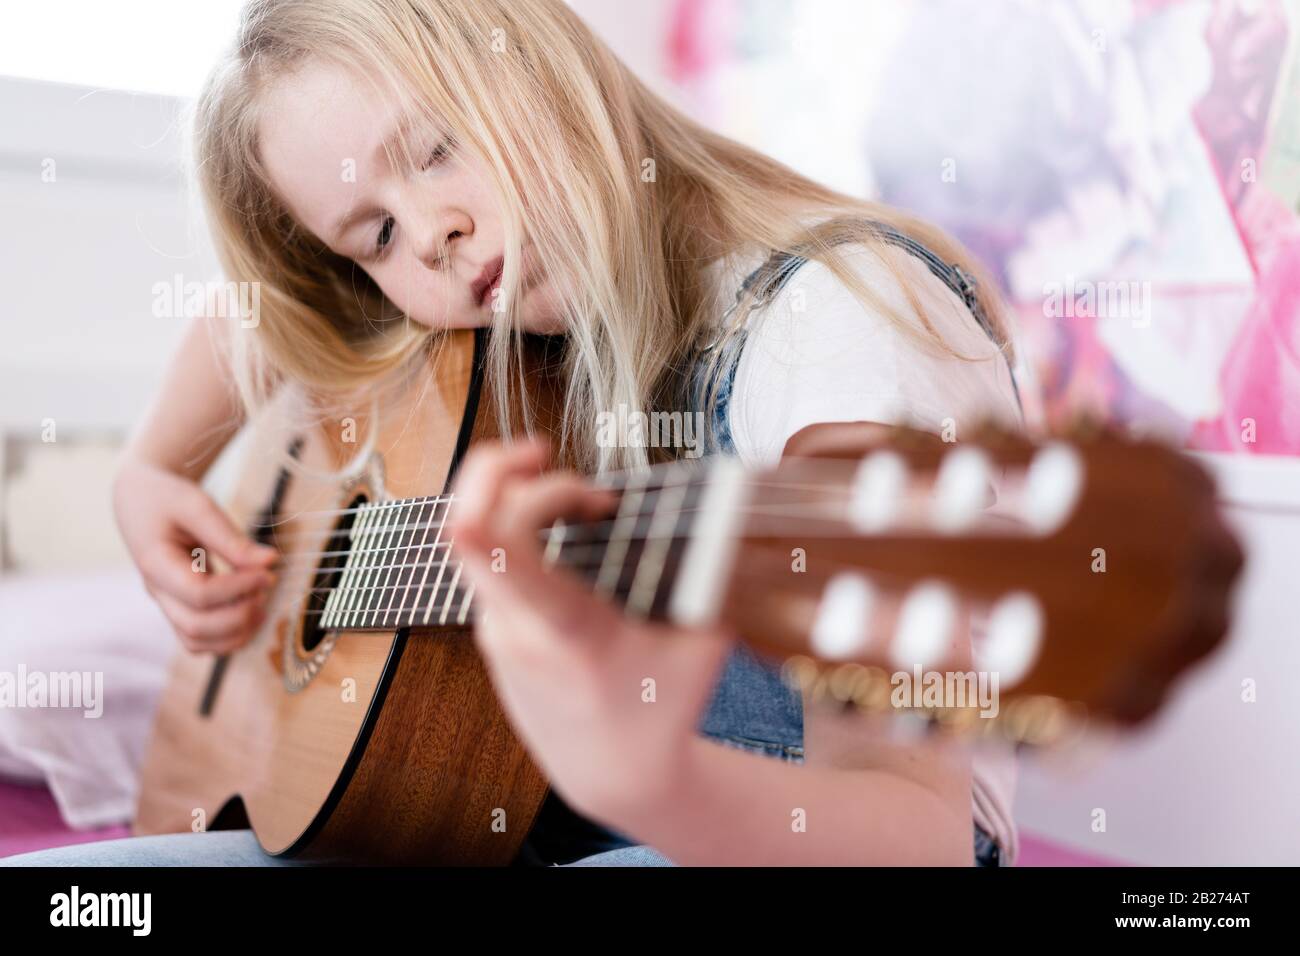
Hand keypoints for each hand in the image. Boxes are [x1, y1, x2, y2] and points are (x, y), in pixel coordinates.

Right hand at [113, 459, 276, 653]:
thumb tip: (270, 562)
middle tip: (266, 586)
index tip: (268, 573)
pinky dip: (228, 636)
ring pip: (197, 642)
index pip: (198, 594)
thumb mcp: (197, 506)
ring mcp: (167, 604)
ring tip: (262, 603)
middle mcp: (158, 592)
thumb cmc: (167, 499)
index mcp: (156, 564)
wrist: (140, 500)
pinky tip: (251, 612)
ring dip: (236, 632)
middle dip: (240, 615)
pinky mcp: (180, 607)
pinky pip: (200, 639)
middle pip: (196, 627)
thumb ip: (231, 538)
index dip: (238, 588)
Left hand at [447, 439, 733, 824]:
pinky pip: (490, 557)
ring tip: (585, 503)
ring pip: (478, 536)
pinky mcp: (491, 630)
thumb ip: (713, 581)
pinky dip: (521, 526)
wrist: (612, 776)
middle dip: (503, 468)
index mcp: (569, 630)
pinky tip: (567, 531)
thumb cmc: (659, 713)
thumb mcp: (704, 645)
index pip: (504, 559)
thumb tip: (734, 520)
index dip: (490, 504)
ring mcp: (496, 629)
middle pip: (471, 526)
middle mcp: (518, 628)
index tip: (524, 463)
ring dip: (524, 498)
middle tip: (547, 453)